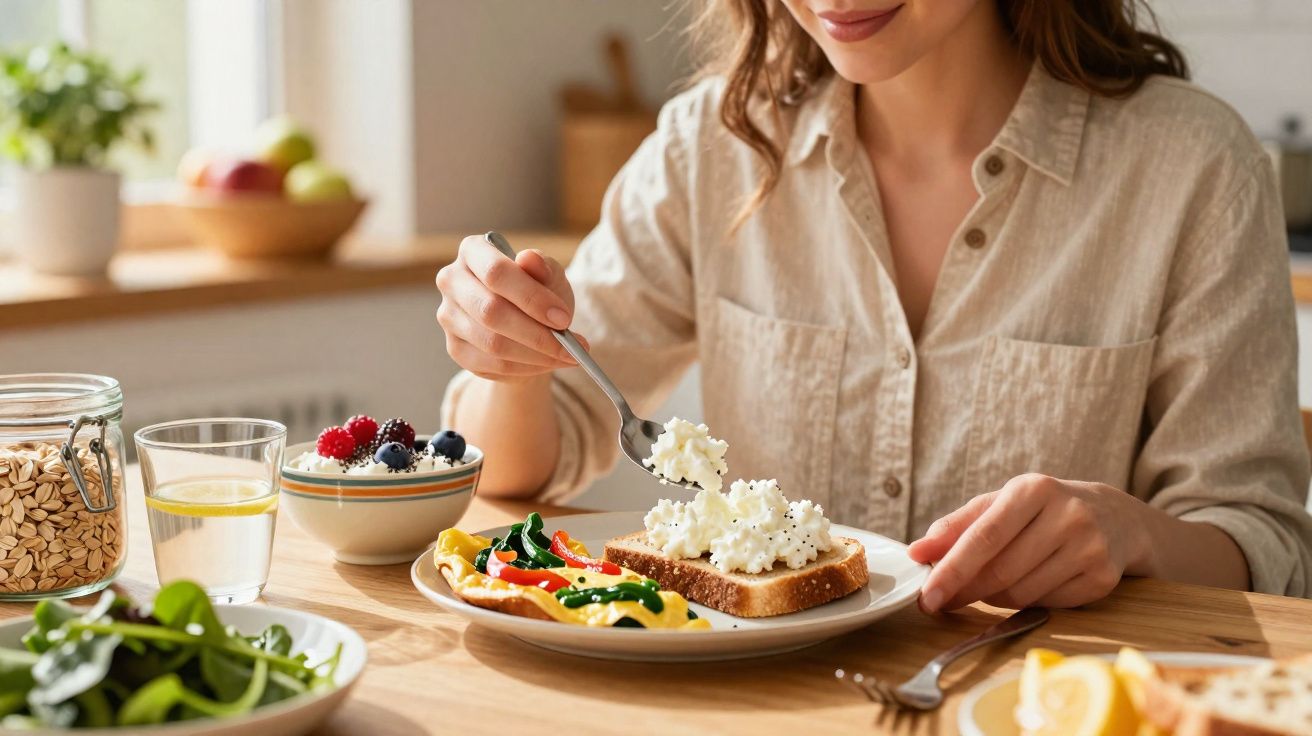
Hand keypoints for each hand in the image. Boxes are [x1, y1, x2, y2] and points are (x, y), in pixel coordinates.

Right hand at [436, 235, 587, 381]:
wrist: (528, 323)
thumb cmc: (538, 290)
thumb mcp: (549, 275)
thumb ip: (543, 267)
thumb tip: (530, 259)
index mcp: (473, 251)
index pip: (496, 272)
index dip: (531, 297)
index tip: (563, 318)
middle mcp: (452, 280)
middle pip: (491, 311)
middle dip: (537, 333)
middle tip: (571, 345)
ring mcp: (449, 316)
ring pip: (493, 343)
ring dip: (536, 355)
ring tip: (567, 356)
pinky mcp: (454, 348)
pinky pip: (492, 364)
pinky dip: (527, 368)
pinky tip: (547, 362)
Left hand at [907, 473, 1151, 612]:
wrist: (1115, 518)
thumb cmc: (1043, 510)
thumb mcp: (1000, 504)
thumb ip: (956, 526)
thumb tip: (917, 552)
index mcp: (1033, 489)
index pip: (984, 536)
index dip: (952, 570)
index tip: (927, 595)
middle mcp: (1067, 515)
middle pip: (1001, 570)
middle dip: (964, 591)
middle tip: (940, 602)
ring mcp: (1090, 547)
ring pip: (1022, 593)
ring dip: (994, 598)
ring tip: (989, 587)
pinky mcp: (1103, 578)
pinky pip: (1047, 605)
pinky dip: (1026, 603)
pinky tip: (1027, 586)